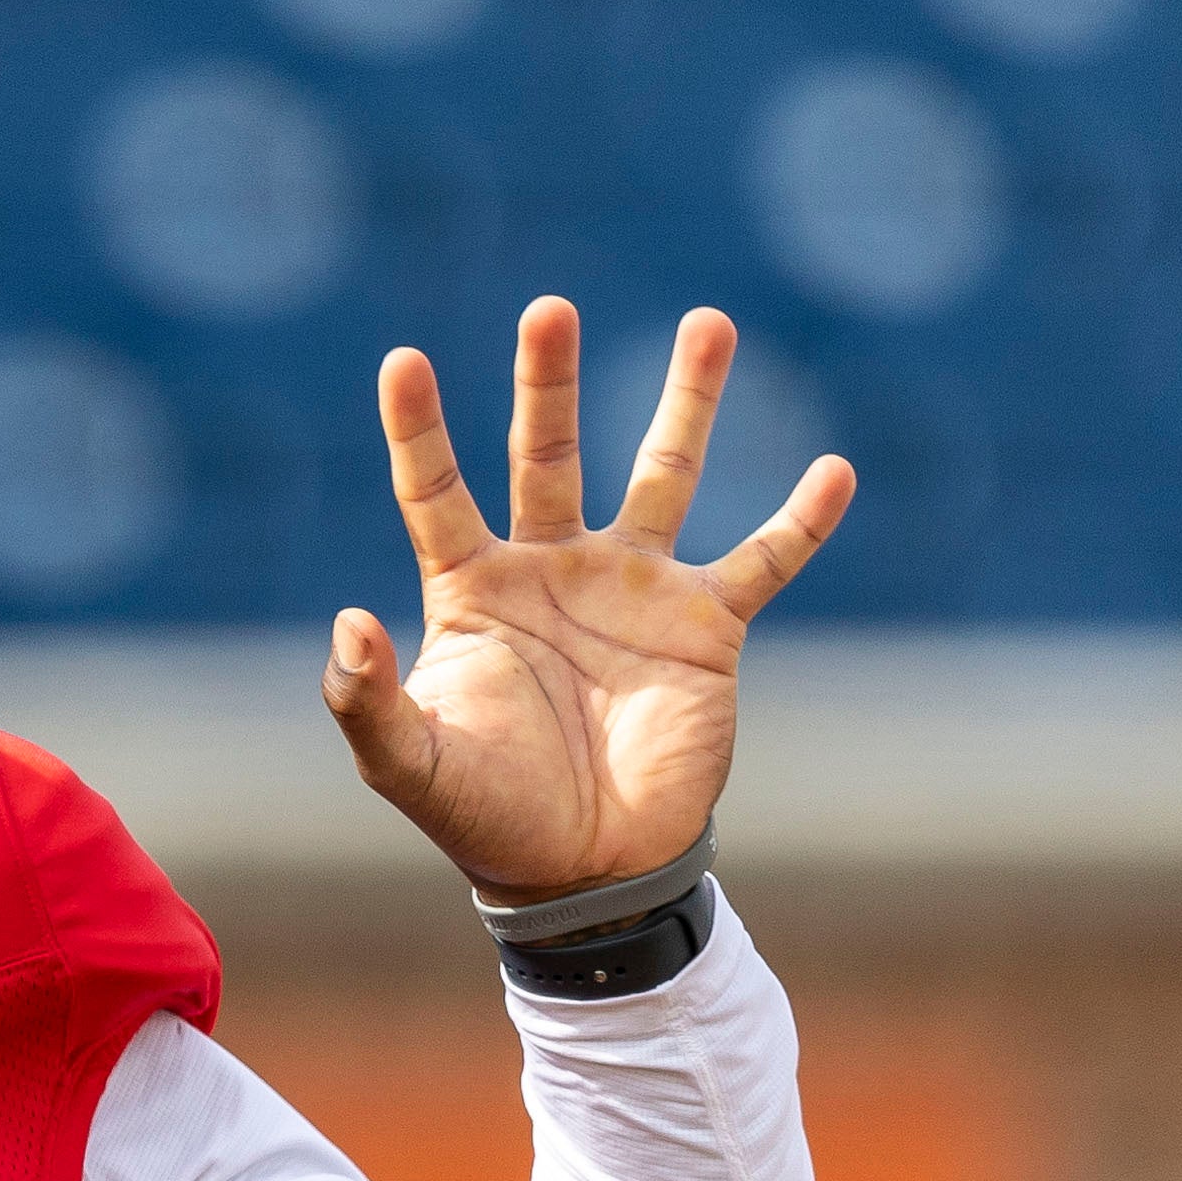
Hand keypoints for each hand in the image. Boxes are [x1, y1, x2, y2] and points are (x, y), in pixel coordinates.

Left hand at [324, 299, 852, 903]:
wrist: (584, 872)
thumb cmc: (486, 818)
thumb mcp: (409, 767)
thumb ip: (366, 700)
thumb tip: (347, 621)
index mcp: (474, 593)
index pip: (437, 492)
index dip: (419, 430)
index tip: (403, 360)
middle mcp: (554, 572)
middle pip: (545, 455)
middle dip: (546, 384)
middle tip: (548, 308)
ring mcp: (634, 591)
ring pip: (663, 475)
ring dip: (687, 401)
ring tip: (707, 321)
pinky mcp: (706, 627)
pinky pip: (763, 559)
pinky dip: (802, 519)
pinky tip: (834, 469)